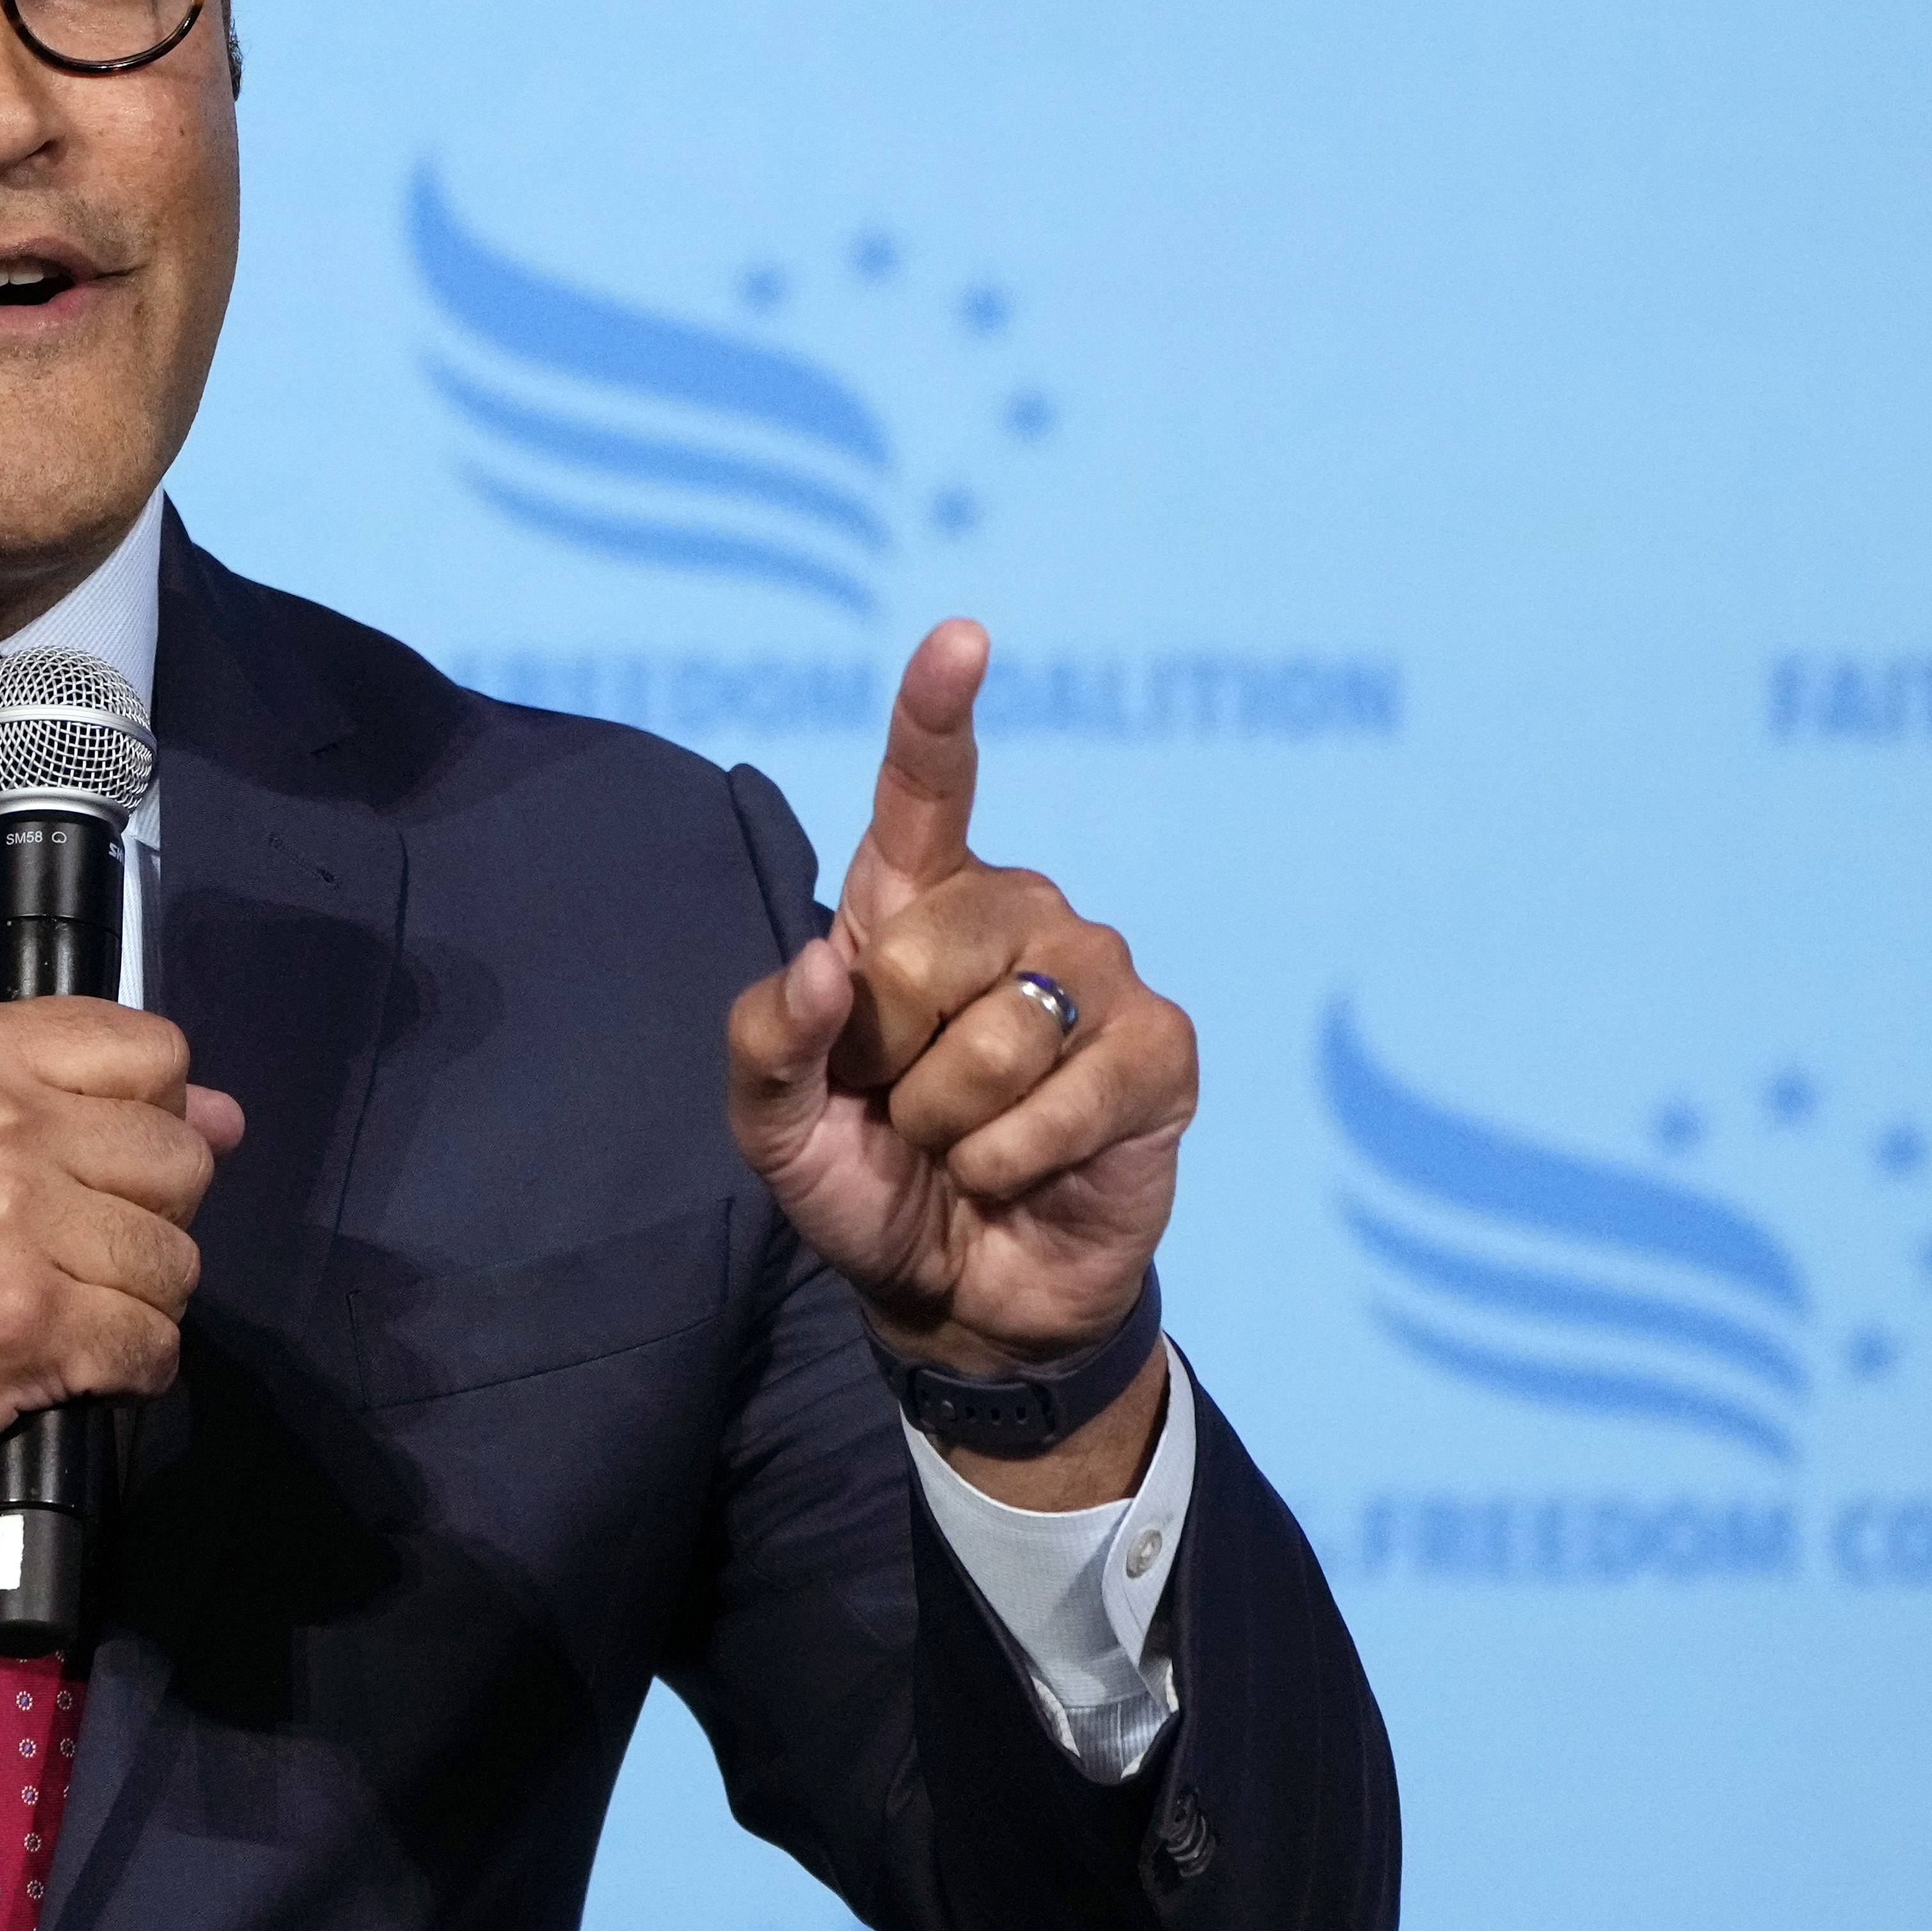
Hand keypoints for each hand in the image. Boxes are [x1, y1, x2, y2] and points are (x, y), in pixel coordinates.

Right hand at [0, 1001, 247, 1543]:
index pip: (154, 1052)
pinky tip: (68, 1366)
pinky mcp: (28, 1325)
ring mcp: (14, 1223)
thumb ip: (78, 1100)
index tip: (98, 1165)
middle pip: (179, 1158)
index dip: (151, 1117)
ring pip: (176, 1260)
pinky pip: (153, 1343)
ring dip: (137, 1302)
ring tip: (62, 1311)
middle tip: (70, 1253)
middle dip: (148, 1218)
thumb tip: (229, 1116)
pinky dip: (129, 1371)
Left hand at [724, 621, 1193, 1471]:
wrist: (955, 1293)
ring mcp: (1098, 973)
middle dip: (892, 1058)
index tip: (959, 637)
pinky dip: (1014, 1159)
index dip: (936, 713)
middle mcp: (1017, 913)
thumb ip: (772, 1039)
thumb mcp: (776, 1125)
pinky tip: (1020, 1172)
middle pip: (929, 949)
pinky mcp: (1159, 1051)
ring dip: (952, 1123)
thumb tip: (829, 964)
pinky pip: (1067, 1096)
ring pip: (999, 1035)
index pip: (925, 790)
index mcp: (914, 906)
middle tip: (906, 1104)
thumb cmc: (869, 1179)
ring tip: (965, 1142)